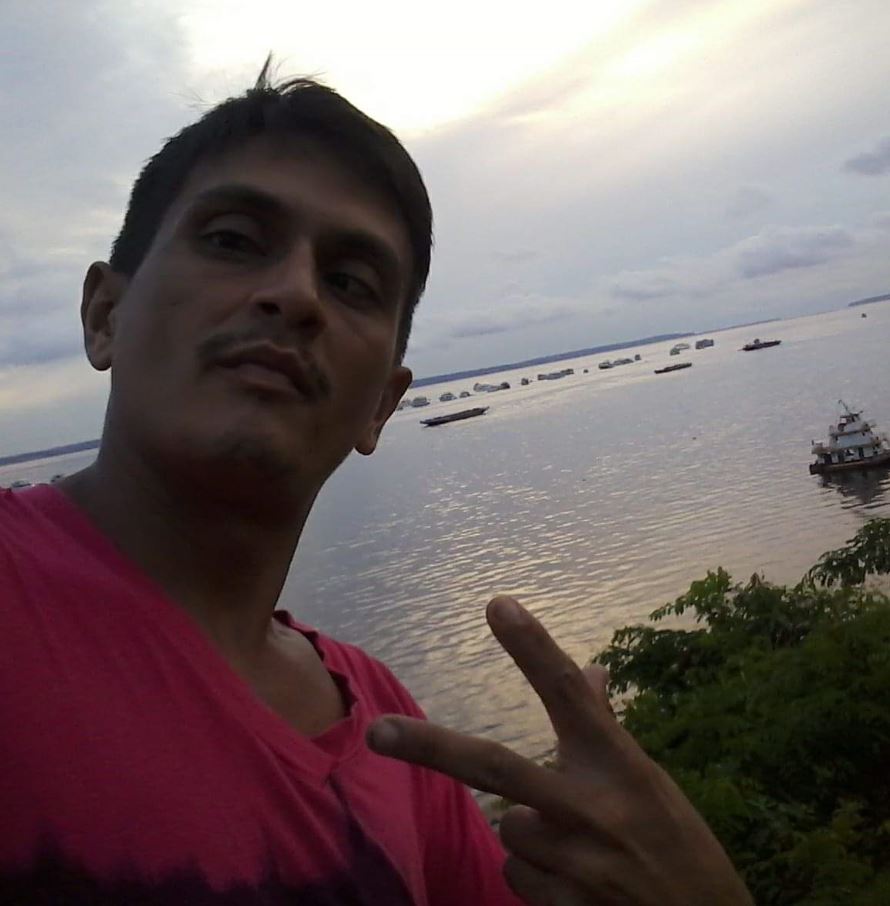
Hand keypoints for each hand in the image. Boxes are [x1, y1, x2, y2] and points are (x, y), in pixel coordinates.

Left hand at [367, 595, 752, 904]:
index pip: (568, 692)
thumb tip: (591, 670)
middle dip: (430, 747)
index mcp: (620, 764)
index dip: (531, 647)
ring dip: (528, 834)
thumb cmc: (678, 845)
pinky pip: (515, 875)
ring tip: (577, 849)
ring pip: (505, 831)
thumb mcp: (648, 781)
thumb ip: (605, 726)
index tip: (498, 604)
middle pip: (496, 767)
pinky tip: (576, 883)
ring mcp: (577, 863)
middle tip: (376, 732)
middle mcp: (593, 807)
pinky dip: (534, 873)